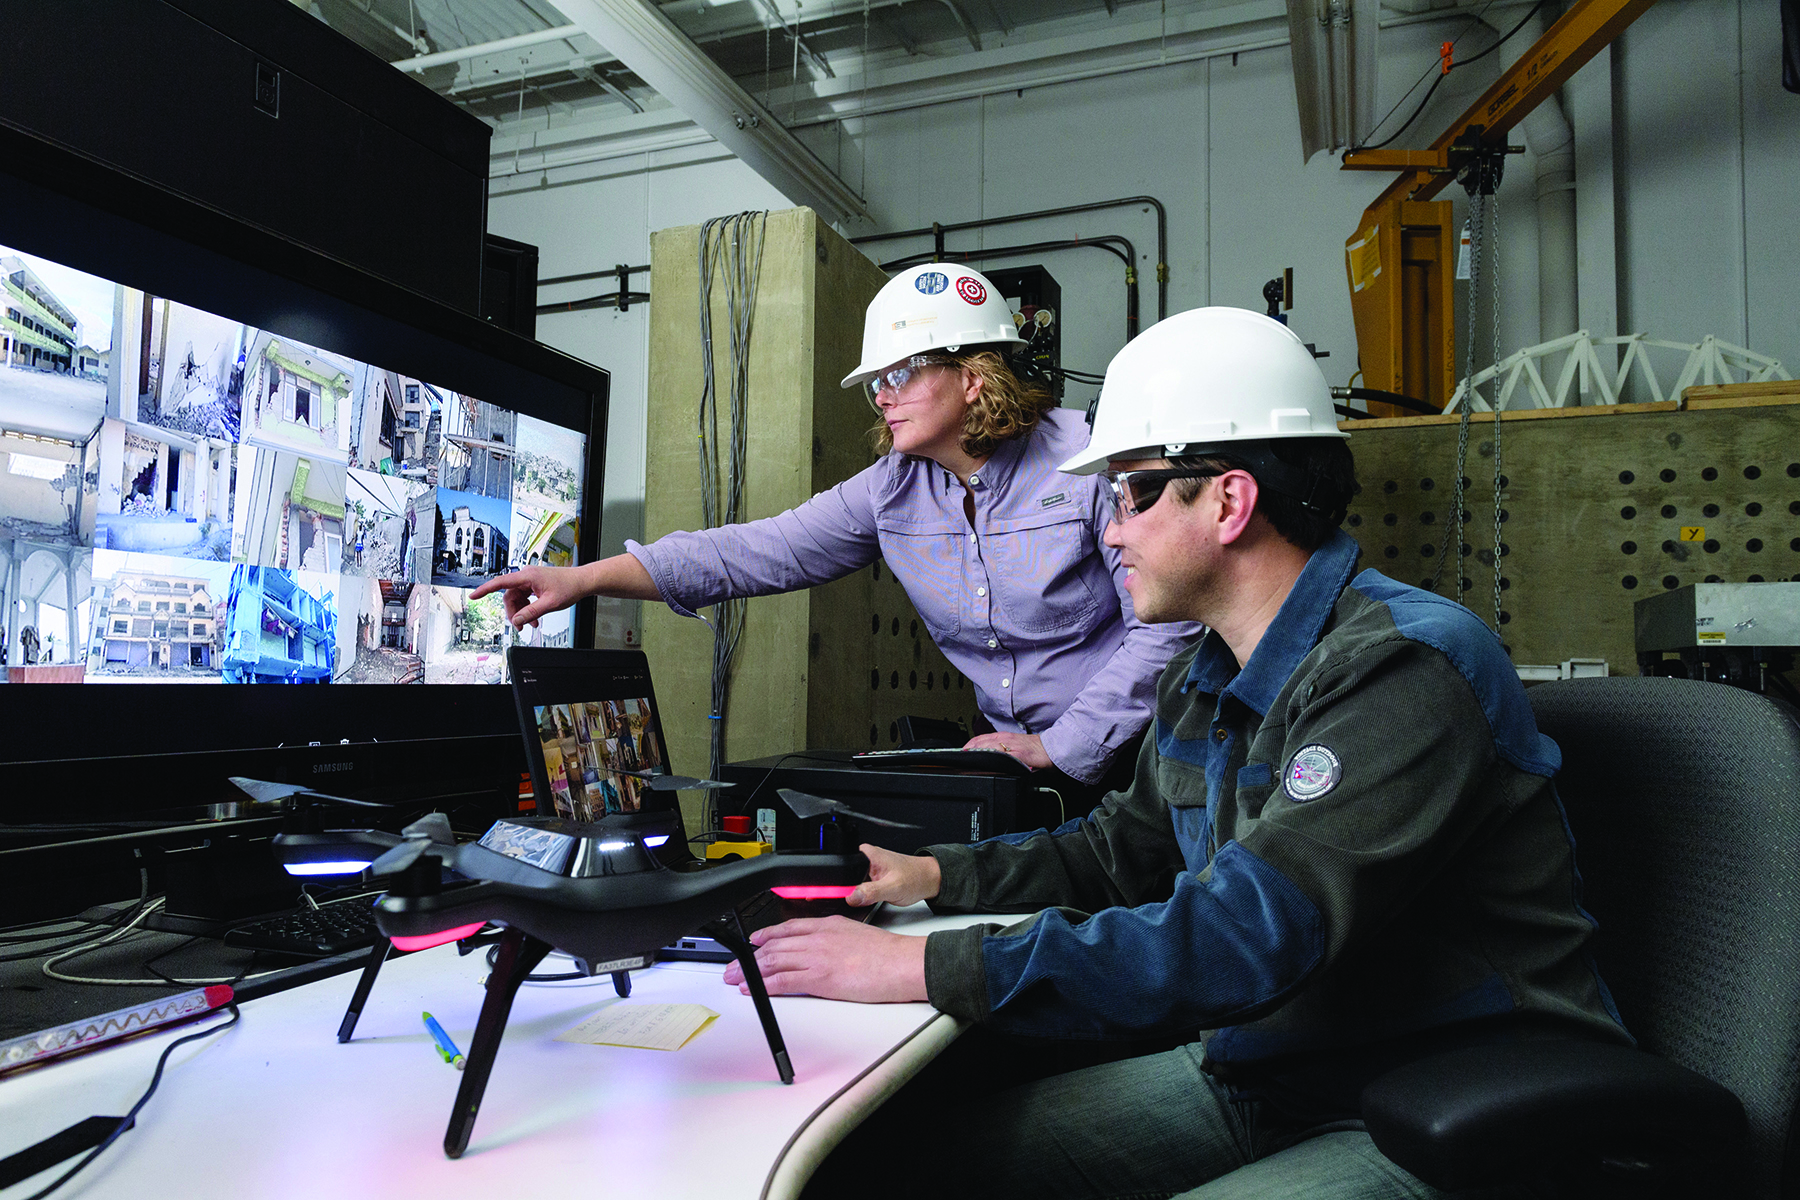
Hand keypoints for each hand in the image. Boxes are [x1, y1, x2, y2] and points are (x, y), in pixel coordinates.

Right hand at [469, 564, 586, 628]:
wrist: (582, 581)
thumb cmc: (569, 587)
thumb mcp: (549, 604)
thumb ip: (531, 613)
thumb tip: (517, 620)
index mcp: (528, 576)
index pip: (500, 582)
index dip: (485, 589)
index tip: (474, 595)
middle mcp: (527, 576)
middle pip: (509, 596)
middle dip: (513, 612)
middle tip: (520, 626)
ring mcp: (530, 580)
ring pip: (517, 599)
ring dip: (521, 612)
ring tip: (530, 625)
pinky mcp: (534, 585)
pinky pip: (524, 598)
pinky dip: (527, 609)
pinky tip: (534, 619)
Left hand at [721, 916, 926, 1002]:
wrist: (900, 963)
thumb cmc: (886, 954)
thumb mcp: (855, 933)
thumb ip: (835, 937)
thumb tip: (823, 949)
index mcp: (827, 926)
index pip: (787, 928)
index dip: (765, 935)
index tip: (753, 941)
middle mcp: (817, 938)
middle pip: (774, 946)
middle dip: (749, 957)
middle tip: (733, 965)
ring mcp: (816, 958)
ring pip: (773, 962)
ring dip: (750, 971)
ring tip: (735, 978)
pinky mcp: (819, 978)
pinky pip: (784, 981)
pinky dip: (763, 985)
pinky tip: (753, 989)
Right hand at [847, 843, 940, 907]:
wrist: (928, 881)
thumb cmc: (915, 878)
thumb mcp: (892, 887)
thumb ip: (870, 892)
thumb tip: (851, 896)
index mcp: (867, 854)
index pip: (843, 868)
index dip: (841, 884)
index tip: (845, 896)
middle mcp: (866, 858)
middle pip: (845, 878)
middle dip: (851, 891)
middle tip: (866, 897)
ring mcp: (869, 868)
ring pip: (852, 884)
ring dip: (859, 894)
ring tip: (875, 895)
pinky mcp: (872, 877)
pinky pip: (860, 888)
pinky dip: (864, 895)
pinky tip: (875, 896)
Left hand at [962, 731, 1052, 770]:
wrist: (1050, 749)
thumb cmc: (1034, 750)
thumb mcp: (1013, 747)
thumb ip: (1000, 751)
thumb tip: (987, 758)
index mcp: (1002, 737)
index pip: (979, 739)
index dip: (967, 746)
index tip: (959, 753)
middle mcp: (1004, 739)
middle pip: (980, 743)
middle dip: (968, 750)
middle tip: (958, 758)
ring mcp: (1011, 746)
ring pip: (989, 747)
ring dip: (976, 753)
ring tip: (967, 759)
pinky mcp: (1019, 754)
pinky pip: (1003, 755)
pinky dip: (993, 757)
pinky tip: (986, 763)